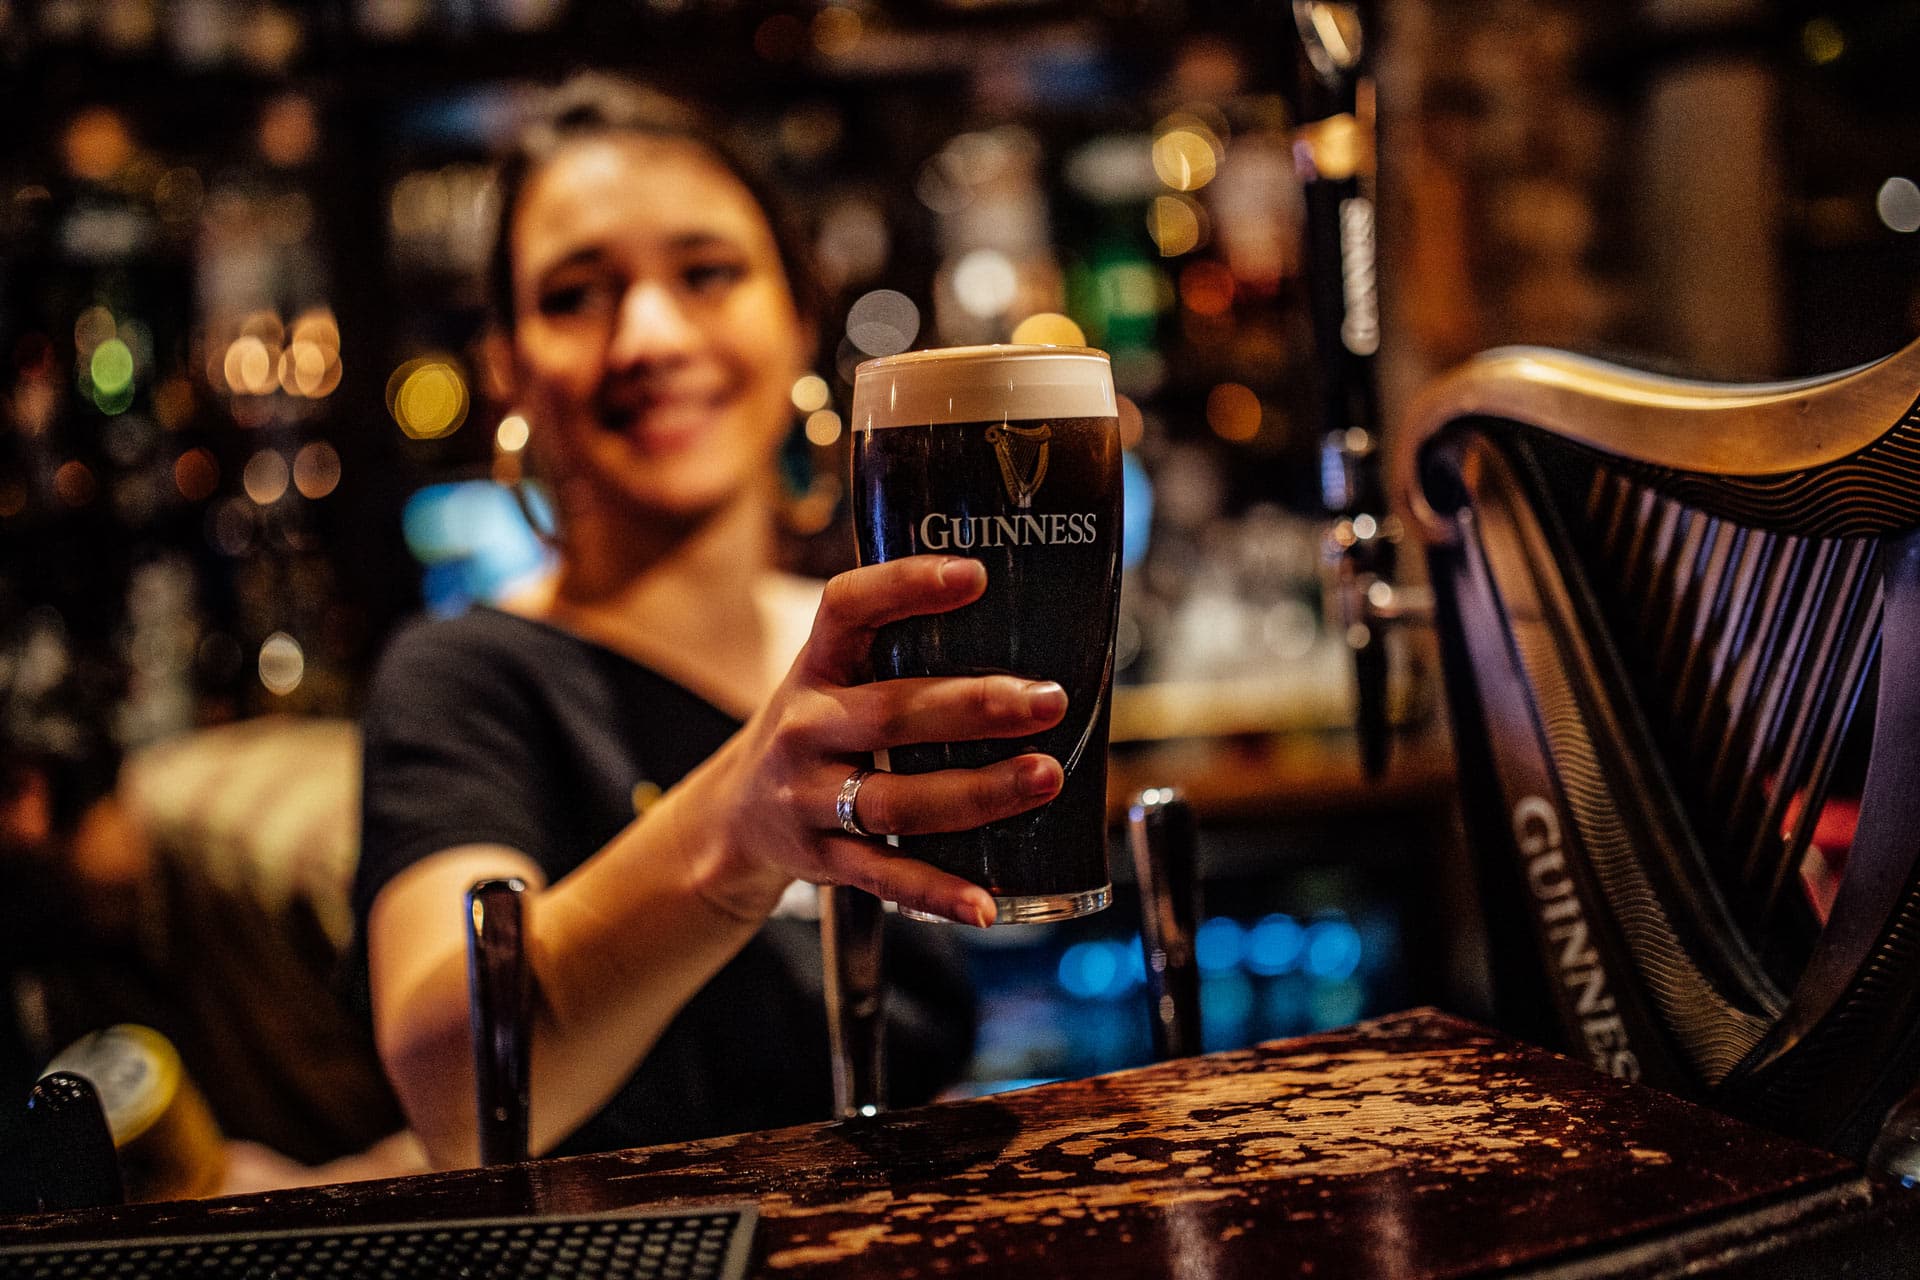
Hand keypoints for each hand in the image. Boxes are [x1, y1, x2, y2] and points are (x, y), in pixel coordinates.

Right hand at [696, 555, 1065, 926]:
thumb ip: (904, 649)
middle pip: (892, 714)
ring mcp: (810, 797)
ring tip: (1046, 777)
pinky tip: (985, 904)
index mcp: (817, 665)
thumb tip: (1033, 616)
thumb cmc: (822, 727)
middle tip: (1049, 701)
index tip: (975, 576)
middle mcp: (806, 726)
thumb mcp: (838, 675)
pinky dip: (937, 894)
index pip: (849, 608)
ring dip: (977, 792)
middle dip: (976, 707)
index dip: (907, 586)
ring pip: (897, 800)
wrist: (736, 815)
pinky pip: (885, 877)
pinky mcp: (823, 858)